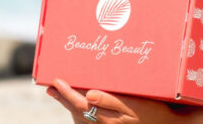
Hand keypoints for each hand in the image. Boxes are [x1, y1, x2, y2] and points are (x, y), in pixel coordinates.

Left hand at [47, 79, 179, 123]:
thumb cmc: (152, 112)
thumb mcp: (134, 104)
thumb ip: (111, 100)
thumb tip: (89, 94)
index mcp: (107, 119)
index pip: (80, 105)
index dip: (67, 94)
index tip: (56, 82)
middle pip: (77, 111)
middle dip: (63, 99)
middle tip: (50, 88)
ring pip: (81, 118)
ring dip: (68, 106)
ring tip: (59, 95)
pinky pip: (88, 122)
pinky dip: (79, 114)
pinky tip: (77, 108)